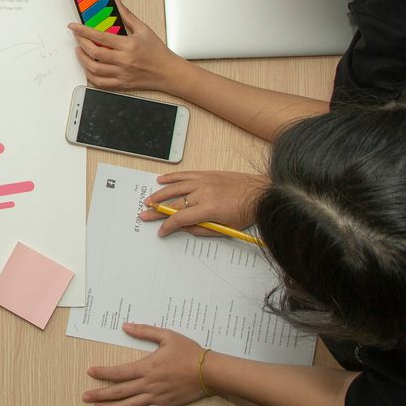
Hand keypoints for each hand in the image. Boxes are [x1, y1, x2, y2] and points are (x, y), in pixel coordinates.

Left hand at [69, 0, 182, 91]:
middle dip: (80, 43)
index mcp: (128, 45)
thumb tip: (117, 1)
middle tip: (76, 37)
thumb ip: (127, 15)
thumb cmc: (157, 51)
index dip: (83, 31)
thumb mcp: (144, 29)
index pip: (100, 37)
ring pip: (94, 69)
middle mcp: (123, 61)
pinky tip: (88, 68)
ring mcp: (121, 74)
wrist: (168, 72)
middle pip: (94, 53)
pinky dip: (90, 76)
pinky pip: (100, 83)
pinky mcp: (121, 84)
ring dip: (82, 59)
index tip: (73, 27)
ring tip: (79, 51)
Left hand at [84, 323, 207, 405]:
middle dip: (100, 394)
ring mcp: (156, 396)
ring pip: (128, 405)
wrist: (209, 372)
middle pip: (119, 391)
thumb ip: (145, 331)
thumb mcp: (167, 336)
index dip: (103, 373)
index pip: (119, 372)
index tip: (90, 372)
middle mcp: (149, 384)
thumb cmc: (189, 353)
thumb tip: (126, 326)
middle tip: (86, 396)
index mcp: (147, 367)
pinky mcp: (164, 404)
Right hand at [142, 171, 264, 236]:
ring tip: (148, 200)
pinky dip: (172, 177)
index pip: (180, 218)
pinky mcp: (207, 174)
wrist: (260, 192)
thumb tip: (185, 228)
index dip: (168, 226)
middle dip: (157, 211)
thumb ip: (203, 229)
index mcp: (208, 209)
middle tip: (145, 215)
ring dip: (159, 194)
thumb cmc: (246, 212)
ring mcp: (204, 181)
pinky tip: (161, 180)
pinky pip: (185, 175)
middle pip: (174, 203)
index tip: (161, 231)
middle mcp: (203, 193)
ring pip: (175, 187)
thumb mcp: (226, 228)